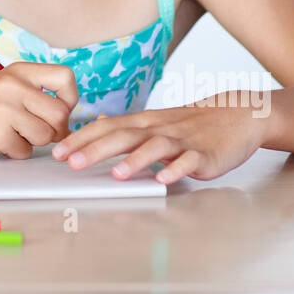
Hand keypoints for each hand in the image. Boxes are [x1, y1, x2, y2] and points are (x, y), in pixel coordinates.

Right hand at [0, 62, 77, 158]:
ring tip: (11, 134)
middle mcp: (14, 87)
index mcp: (19, 72)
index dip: (70, 99)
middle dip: (54, 130)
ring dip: (32, 142)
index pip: (66, 78)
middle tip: (36, 132)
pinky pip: (25, 152)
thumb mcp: (5, 86)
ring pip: (46, 136)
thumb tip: (68, 120)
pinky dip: (14, 152)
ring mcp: (5, 110)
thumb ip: (35, 94)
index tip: (57, 110)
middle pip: (61, 115)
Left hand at [50, 97, 268, 183]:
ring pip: (155, 148)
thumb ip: (127, 129)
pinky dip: (176, 169)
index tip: (56, 152)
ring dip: (135, 161)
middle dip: (96, 150)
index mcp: (144, 123)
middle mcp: (159, 129)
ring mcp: (182, 141)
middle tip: (71, 163)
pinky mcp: (204, 155)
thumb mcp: (156, 122)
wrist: (237, 114)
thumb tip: (94, 129)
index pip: (107, 127)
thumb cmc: (191, 124)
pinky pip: (189, 161)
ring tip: (116, 174)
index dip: (81, 138)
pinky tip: (164, 179)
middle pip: (124, 136)